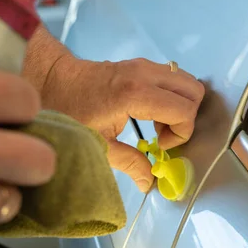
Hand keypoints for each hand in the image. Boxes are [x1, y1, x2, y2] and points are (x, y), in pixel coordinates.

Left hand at [41, 54, 204, 191]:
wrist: (53, 79)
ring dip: (180, 106)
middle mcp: (145, 74)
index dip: (181, 132)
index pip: (184, 110)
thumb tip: (150, 183)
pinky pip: (174, 78)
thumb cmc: (69, 111)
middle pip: (194, 91)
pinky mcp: (143, 64)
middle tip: (163, 135)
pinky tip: (151, 112)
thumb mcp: (98, 145)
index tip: (160, 145)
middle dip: (186, 117)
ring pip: (187, 82)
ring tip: (157, 124)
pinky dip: (172, 96)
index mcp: (135, 94)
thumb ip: (129, 164)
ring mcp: (145, 65)